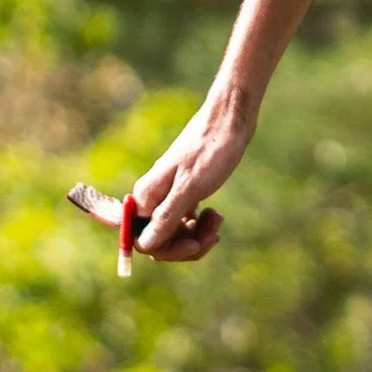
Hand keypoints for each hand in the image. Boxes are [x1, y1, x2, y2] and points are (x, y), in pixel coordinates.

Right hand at [127, 88, 252, 261]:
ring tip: (217, 219)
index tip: (192, 245)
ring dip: (197, 235)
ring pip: (174, 232)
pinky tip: (214, 215)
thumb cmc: (210, 151)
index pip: (142, 240)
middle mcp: (153, 197)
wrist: (229, 122)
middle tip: (213, 235)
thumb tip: (144, 245)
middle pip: (159, 240)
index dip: (166, 249)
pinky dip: (199, 224)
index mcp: (147, 196)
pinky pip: (185, 221)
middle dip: (187, 244)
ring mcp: (168, 195)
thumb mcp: (190, 188)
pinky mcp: (183, 192)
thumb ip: (166, 217)